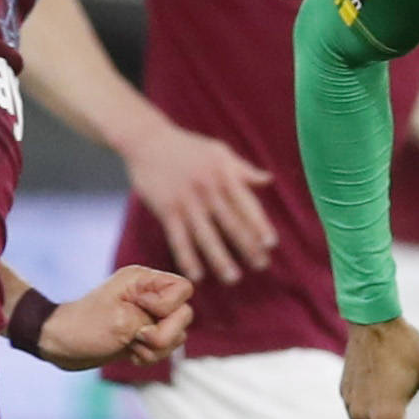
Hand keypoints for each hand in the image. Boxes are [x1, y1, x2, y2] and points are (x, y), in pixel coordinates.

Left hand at [38, 266, 192, 371]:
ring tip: (130, 346)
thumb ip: (157, 324)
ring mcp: (147, 315)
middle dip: (164, 334)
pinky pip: (165, 347)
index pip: (184, 288)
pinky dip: (150, 355)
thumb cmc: (85, 327)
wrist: (60, 344)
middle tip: (137, 337)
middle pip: (185, 315)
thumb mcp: (123, 323)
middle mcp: (148, 294)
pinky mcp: (143, 333)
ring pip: (177, 335)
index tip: (142, 313)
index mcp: (142, 280)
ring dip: (156, 348)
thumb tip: (178, 332)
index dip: (169, 307)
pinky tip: (130, 354)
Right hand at [125, 119, 275, 282]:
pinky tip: (197, 275)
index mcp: (223, 174)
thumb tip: (269, 180)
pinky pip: (178, 238)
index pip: (246, 204)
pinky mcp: (166, 209)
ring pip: (206, 235)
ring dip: (220, 258)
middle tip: (261, 265)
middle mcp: (207, 188)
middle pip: (231, 223)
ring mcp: (186, 201)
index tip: (271, 244)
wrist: (147, 140)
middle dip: (247, 246)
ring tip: (233, 278)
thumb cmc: (188, 147)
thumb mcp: (218, 151)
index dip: (260, 225)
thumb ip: (243, 169)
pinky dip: (188, 258)